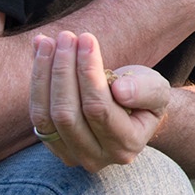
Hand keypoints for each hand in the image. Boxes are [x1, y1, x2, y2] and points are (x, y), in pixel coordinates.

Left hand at [29, 31, 170, 168]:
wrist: (132, 114)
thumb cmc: (145, 97)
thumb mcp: (157, 90)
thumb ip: (146, 91)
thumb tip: (120, 90)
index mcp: (126, 145)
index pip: (99, 108)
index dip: (89, 72)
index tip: (87, 39)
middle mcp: (96, 158)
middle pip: (68, 114)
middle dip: (63, 70)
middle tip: (67, 36)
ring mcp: (71, 156)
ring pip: (46, 116)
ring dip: (44, 74)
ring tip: (47, 41)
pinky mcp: (53, 146)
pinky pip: (37, 116)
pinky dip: (36, 81)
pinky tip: (40, 51)